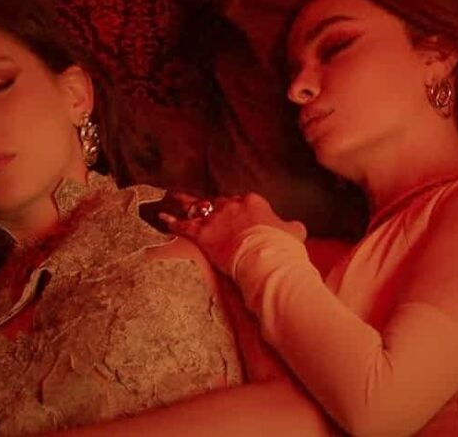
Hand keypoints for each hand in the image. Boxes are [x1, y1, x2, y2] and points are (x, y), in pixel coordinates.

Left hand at [160, 192, 305, 272]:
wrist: (267, 259)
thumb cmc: (282, 248)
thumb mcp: (295, 232)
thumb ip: (291, 226)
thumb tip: (294, 227)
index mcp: (253, 201)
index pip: (241, 201)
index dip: (237, 210)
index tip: (237, 218)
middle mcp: (231, 204)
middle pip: (218, 202)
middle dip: (212, 207)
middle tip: (207, 212)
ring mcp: (215, 218)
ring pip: (196, 207)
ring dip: (184, 203)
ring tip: (173, 198)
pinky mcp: (203, 233)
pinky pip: (183, 225)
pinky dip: (172, 222)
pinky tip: (162, 218)